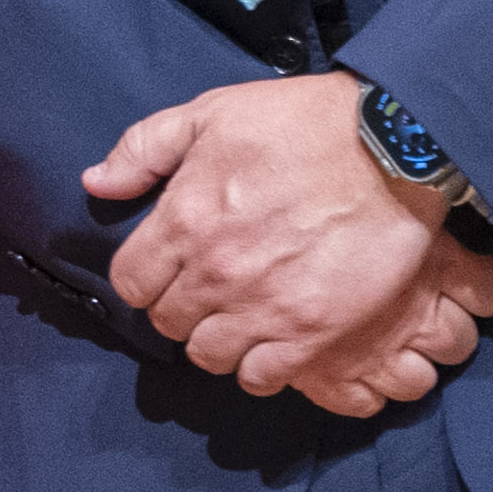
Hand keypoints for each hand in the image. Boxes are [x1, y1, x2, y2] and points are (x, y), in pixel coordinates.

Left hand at [86, 73, 492, 416]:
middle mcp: (216, 273)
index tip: (166, 270)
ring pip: (209, 355)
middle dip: (180, 308)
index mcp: (183, 221)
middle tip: (207, 292)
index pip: (130, 282)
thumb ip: (143, 150)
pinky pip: (263, 377)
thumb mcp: (210, 114)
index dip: (144, 278)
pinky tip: (270, 343)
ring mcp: (265, 308)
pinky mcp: (314, 333)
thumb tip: (96, 184)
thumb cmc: (302, 124)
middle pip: (168, 322)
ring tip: (237, 320)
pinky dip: (259, 368)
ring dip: (216, 341)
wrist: (395, 148)